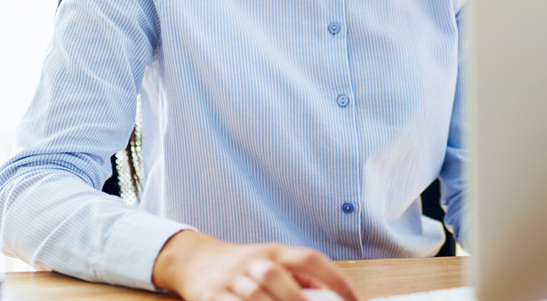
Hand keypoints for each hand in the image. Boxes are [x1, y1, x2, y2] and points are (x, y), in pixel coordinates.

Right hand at [151, 230, 360, 300]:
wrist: (194, 260)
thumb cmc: (242, 265)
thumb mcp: (270, 261)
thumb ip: (299, 277)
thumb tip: (330, 295)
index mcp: (274, 251)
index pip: (309, 258)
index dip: (333, 278)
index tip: (352, 299)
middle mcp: (253, 261)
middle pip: (278, 277)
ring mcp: (231, 279)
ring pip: (256, 296)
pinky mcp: (212, 296)